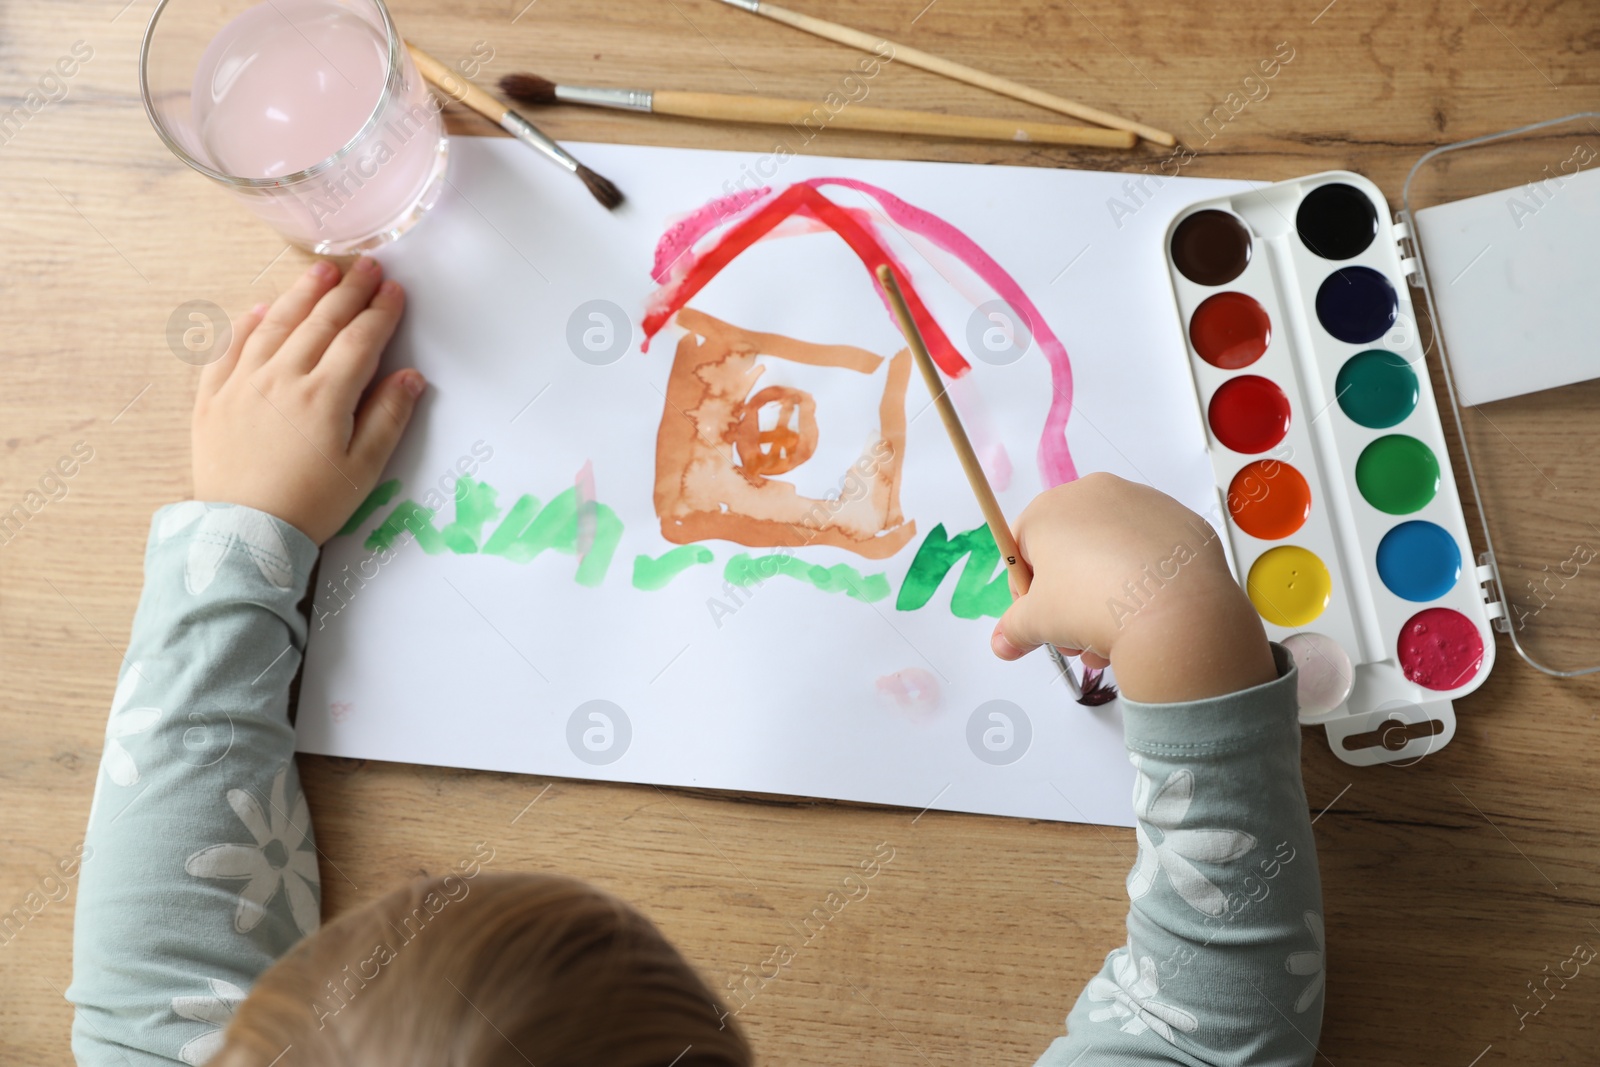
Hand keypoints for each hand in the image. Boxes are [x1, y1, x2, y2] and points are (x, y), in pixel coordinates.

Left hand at [192, 258, 424, 544]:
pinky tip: (259, 308)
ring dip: (301, 294)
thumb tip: (410, 377)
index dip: (381, 313)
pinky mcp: (212, 398)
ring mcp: (242, 384)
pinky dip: (245, 324)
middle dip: (349, 291)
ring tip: (321, 273)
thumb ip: (388, 418)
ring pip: (274, 324)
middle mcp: (282, 379)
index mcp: (324, 397)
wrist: (243, 534)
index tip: (395, 292)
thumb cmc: (310, 506)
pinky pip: (227, 349)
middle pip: (320, 322)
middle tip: (367, 266)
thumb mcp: (363, 469)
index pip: (360, 340)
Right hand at [991, 473, 1277, 702]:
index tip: (1040, 619)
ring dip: (1105, 595)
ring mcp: (1145, 502)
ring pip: (1111, 552)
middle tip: (1077, 635)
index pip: (1021, 546)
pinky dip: (1145, 580)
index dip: (1026, 589)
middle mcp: (1095, 492)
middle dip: (1068, 597)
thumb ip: (1013, 630)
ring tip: (1114, 636)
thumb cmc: (1090, 605)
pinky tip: (1150, 613)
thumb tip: (1002, 645)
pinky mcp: (1183, 521)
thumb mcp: (1038, 622)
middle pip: (1069, 549)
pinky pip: (1151, 552)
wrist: (1174, 611)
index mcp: (1050, 508)